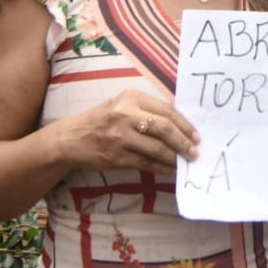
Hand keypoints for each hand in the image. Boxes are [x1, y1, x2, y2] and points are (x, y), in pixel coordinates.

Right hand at [53, 88, 200, 173]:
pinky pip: (147, 164)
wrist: (70, 138)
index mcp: (131, 97)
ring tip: (186, 162)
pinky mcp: (117, 157)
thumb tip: (181, 125)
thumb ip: (148, 110)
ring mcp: (121, 137)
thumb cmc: (102, 120)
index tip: (197, 136)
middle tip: (195, 152)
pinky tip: (170, 170)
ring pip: (157, 149)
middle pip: (165, 129)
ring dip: (175, 158)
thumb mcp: (123, 105)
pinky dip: (162, 168)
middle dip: (184, 142)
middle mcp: (126, 114)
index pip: (167, 110)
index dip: (185, 125)